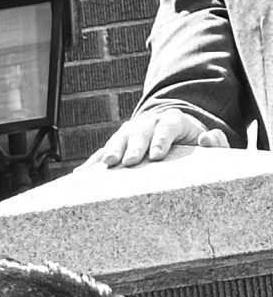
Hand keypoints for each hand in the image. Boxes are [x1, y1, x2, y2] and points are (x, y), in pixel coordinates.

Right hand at [96, 105, 228, 169]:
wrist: (174, 140)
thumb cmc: (192, 147)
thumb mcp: (208, 143)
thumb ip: (215, 143)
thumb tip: (209, 137)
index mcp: (173, 120)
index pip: (167, 125)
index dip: (161, 138)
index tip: (156, 155)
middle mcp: (149, 122)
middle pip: (140, 129)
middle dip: (133, 145)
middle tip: (129, 161)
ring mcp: (130, 132)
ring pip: (119, 138)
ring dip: (110, 150)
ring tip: (105, 165)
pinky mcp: (116, 147)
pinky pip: (101, 154)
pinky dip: (91, 164)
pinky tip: (80, 175)